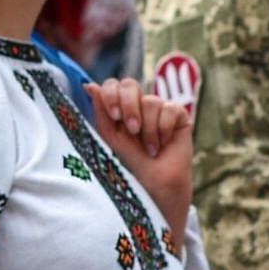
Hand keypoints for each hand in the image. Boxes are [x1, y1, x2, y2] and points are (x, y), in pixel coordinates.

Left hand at [89, 78, 192, 248]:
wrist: (154, 185)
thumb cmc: (129, 164)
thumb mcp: (110, 137)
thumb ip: (101, 110)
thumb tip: (90, 85)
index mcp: (118, 108)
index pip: (112, 86)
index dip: (112, 95)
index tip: (115, 116)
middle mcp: (138, 105)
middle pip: (130, 84)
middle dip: (130, 106)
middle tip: (132, 129)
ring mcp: (158, 109)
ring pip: (151, 101)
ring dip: (148, 129)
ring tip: (149, 149)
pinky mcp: (178, 115)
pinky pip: (170, 108)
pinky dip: (164, 129)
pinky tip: (163, 145)